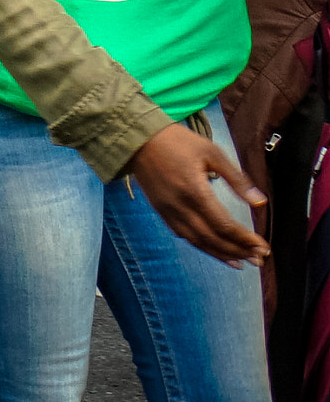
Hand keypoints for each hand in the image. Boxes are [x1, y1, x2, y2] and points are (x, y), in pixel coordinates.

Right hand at [126, 124, 268, 267]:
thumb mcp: (211, 152)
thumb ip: (236, 179)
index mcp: (195, 191)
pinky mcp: (161, 211)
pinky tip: (214, 250)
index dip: (245, 239)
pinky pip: (183, 235)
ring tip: (241, 262)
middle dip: (238, 251)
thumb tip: (260, 202)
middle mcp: (180, 206)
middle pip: (213, 238)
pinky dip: (202, 246)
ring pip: (197, 241)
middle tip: (259, 259)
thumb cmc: (177, 141)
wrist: (138, 138)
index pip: (224, 225)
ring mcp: (168, 211)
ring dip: (221, 254)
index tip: (263, 246)